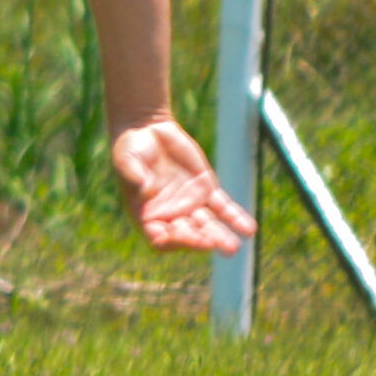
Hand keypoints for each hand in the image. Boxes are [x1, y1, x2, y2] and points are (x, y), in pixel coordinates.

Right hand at [110, 117, 256, 253]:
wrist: (148, 129)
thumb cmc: (130, 148)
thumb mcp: (127, 160)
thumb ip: (133, 174)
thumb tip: (143, 187)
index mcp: (147, 215)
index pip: (161, 239)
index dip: (174, 241)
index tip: (186, 235)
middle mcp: (170, 214)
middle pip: (188, 235)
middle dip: (201, 240)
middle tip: (216, 243)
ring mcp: (190, 203)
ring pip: (208, 225)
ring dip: (221, 236)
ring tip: (233, 246)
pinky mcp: (206, 189)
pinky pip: (223, 207)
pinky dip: (235, 217)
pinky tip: (249, 229)